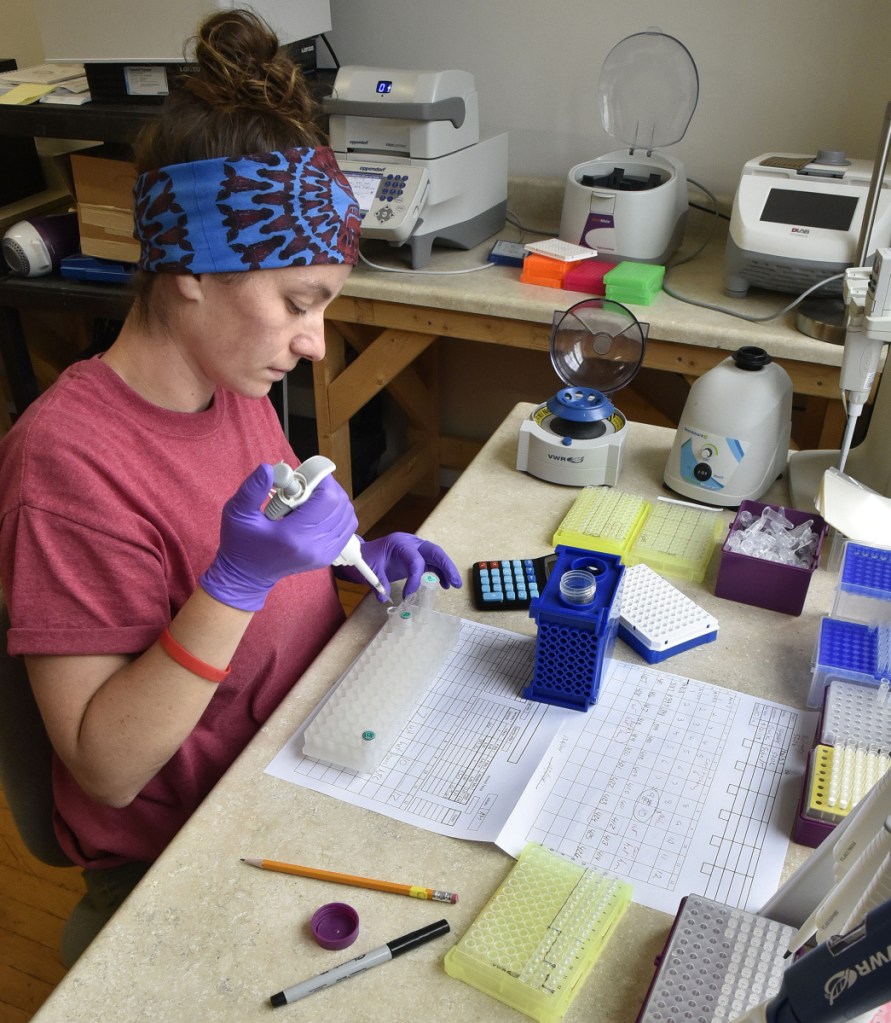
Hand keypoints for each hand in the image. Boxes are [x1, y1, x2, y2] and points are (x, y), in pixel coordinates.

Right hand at [200, 463, 358, 610]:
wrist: (248, 575)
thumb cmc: (241, 543)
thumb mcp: (237, 513)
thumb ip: (252, 489)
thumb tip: (269, 468)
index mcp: (293, 536)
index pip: (327, 499)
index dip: (321, 480)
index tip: (305, 475)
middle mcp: (314, 547)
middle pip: (340, 505)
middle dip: (326, 488)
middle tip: (305, 486)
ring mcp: (324, 554)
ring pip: (347, 515)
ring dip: (334, 500)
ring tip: (311, 499)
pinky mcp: (327, 557)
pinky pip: (347, 528)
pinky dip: (338, 514)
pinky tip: (319, 511)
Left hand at [337, 532, 461, 602]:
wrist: (364, 553)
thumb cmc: (367, 558)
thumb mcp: (370, 570)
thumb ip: (379, 583)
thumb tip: (383, 598)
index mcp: (400, 543)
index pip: (415, 560)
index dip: (415, 579)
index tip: (408, 595)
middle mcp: (412, 543)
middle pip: (434, 552)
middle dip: (446, 566)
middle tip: (455, 583)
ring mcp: (416, 549)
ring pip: (436, 557)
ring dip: (447, 570)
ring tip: (454, 585)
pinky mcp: (418, 556)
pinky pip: (432, 563)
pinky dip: (440, 573)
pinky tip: (444, 584)